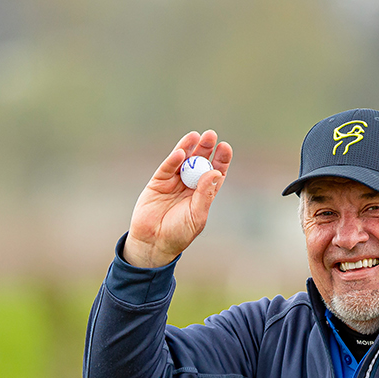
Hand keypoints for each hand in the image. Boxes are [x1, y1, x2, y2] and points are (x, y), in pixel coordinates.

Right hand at [123, 129, 231, 267]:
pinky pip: (166, 168)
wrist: (154, 242)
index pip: (214, 172)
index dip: (220, 159)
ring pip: (183, 161)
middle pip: (200, 162)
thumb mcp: (197, 215)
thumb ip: (205, 194)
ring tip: (196, 136)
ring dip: (189, 147)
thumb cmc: (179, 233)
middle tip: (211, 135)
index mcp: (203, 194)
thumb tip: (214, 173)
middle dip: (205, 148)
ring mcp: (173, 183)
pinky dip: (173, 160)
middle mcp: (189, 185)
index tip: (225, 147)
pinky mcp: (157, 183)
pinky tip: (180, 153)